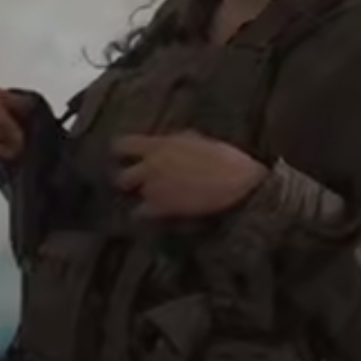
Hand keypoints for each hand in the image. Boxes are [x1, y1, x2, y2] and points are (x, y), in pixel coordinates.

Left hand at [112, 131, 268, 217]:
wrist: (240, 184)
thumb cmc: (226, 160)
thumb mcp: (198, 142)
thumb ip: (176, 144)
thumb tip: (169, 145)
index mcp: (160, 144)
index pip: (122, 145)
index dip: (120, 154)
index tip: (123, 159)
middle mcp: (151, 165)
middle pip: (121, 178)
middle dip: (127, 184)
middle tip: (136, 189)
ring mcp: (154, 188)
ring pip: (130, 198)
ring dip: (139, 201)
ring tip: (151, 205)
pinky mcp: (162, 208)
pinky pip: (141, 215)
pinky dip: (146, 217)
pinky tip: (158, 218)